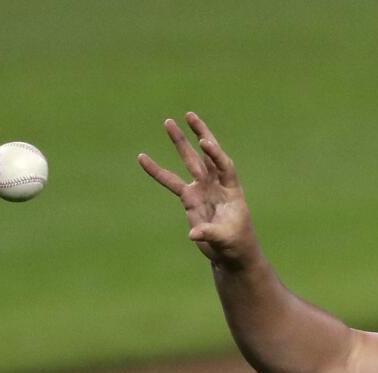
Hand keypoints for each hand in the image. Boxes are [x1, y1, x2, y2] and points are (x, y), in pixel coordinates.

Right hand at [138, 112, 263, 269]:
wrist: (231, 252)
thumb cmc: (235, 244)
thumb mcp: (225, 239)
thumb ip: (210, 233)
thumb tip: (193, 234)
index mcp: (231, 189)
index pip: (224, 166)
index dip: (215, 154)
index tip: (205, 142)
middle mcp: (216, 184)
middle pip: (207, 155)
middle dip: (200, 134)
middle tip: (190, 115)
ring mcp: (202, 188)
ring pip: (189, 161)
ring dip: (179, 142)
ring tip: (168, 122)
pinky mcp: (190, 198)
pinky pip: (170, 181)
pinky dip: (156, 171)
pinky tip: (142, 158)